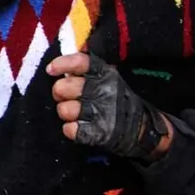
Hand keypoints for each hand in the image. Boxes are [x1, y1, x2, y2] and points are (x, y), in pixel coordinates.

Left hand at [48, 53, 169, 160]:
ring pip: (64, 110)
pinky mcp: (100, 133)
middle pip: (62, 87)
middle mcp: (102, 90)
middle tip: (65, 97)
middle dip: (59, 93)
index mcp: (104, 73)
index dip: (62, 64)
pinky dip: (71, 130)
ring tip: (75, 114)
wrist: (144, 129)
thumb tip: (58, 67)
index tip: (50, 70)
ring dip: (66, 112)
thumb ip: (86, 71)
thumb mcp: (109, 78)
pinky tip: (78, 128)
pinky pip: (71, 130)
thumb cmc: (119, 100)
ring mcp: (101, 112)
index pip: (79, 62)